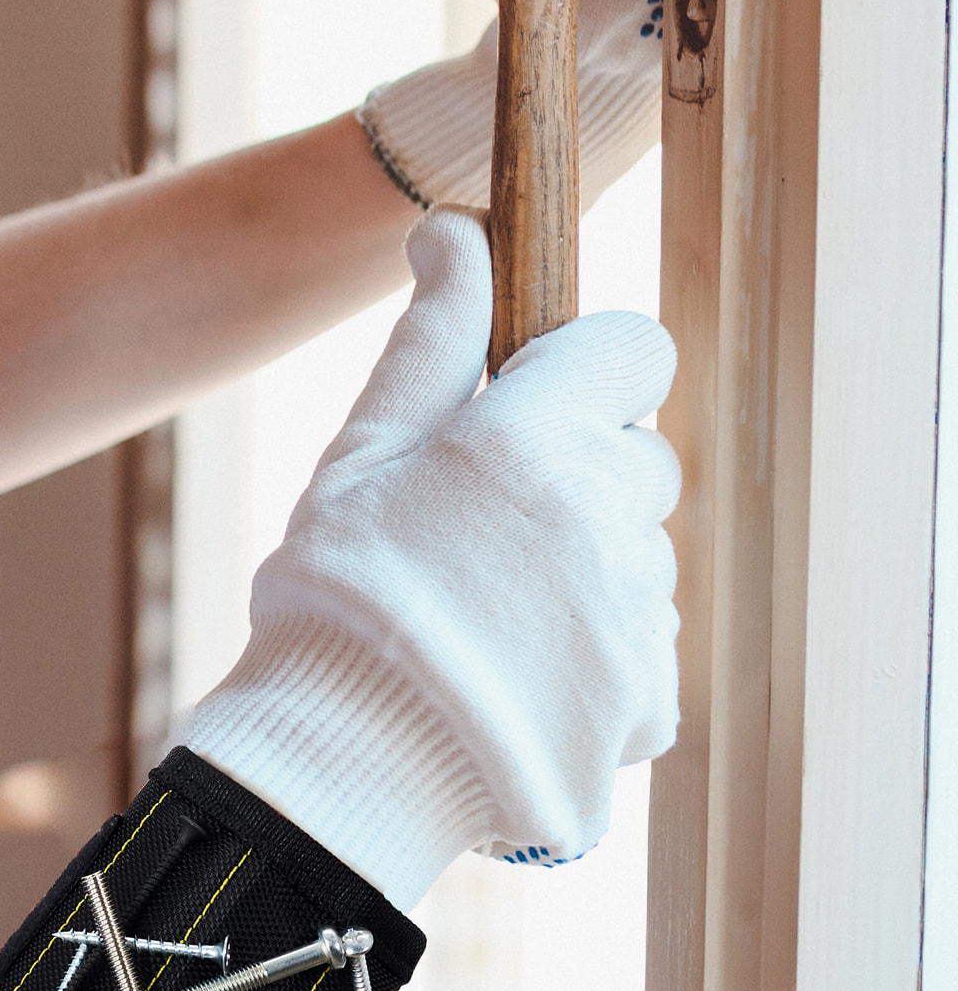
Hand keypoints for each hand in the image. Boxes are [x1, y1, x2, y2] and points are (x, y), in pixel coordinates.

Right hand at [186, 210, 679, 910]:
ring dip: (586, 564)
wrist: (343, 761)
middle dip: (579, 473)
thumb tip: (454, 228)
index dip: (586, 369)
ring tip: (486, 610)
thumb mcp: (362, 451)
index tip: (531, 405)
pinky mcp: (652, 696)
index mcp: (533, 440)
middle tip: (482, 524)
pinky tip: (515, 669)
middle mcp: (606, 516)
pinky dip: (594, 650)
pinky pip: (643, 642)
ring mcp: (637, 612)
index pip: (634, 351)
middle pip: (640, 457)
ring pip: (640, 553)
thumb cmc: (338, 591)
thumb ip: (428, 340)